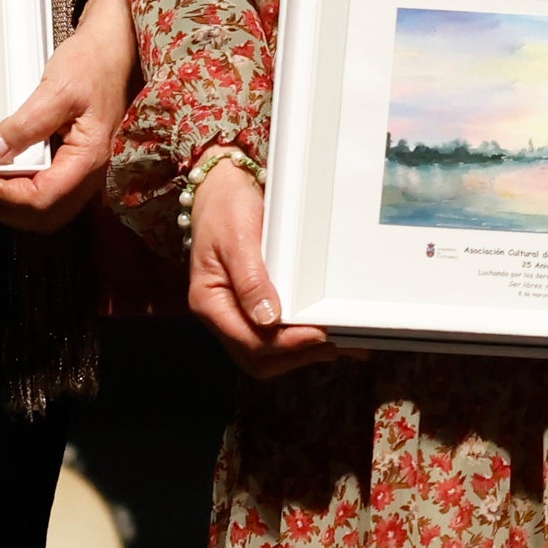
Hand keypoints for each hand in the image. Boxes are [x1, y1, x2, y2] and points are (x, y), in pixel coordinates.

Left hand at [0, 0, 133, 229]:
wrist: (117, 49)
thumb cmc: (95, 64)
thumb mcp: (57, 89)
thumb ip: (26, 124)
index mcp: (89, 157)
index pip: (43, 196)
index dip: (5, 196)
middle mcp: (91, 171)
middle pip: (46, 214)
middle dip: (6, 213)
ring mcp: (85, 169)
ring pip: (50, 209)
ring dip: (13, 210)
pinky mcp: (77, 161)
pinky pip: (52, 192)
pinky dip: (25, 196)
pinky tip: (4, 186)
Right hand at [185, 161, 333, 378]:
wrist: (223, 189)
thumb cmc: (226, 208)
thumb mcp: (237, 239)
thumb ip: (251, 280)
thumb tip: (268, 320)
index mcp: (209, 302)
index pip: (248, 341)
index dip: (285, 344)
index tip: (317, 334)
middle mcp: (222, 315)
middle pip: (257, 358)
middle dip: (295, 356)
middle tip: (333, 344)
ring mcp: (238, 313)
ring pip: (267, 355)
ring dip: (300, 355)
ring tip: (337, 345)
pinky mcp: (254, 308)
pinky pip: (274, 337)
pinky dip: (300, 343)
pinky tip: (328, 339)